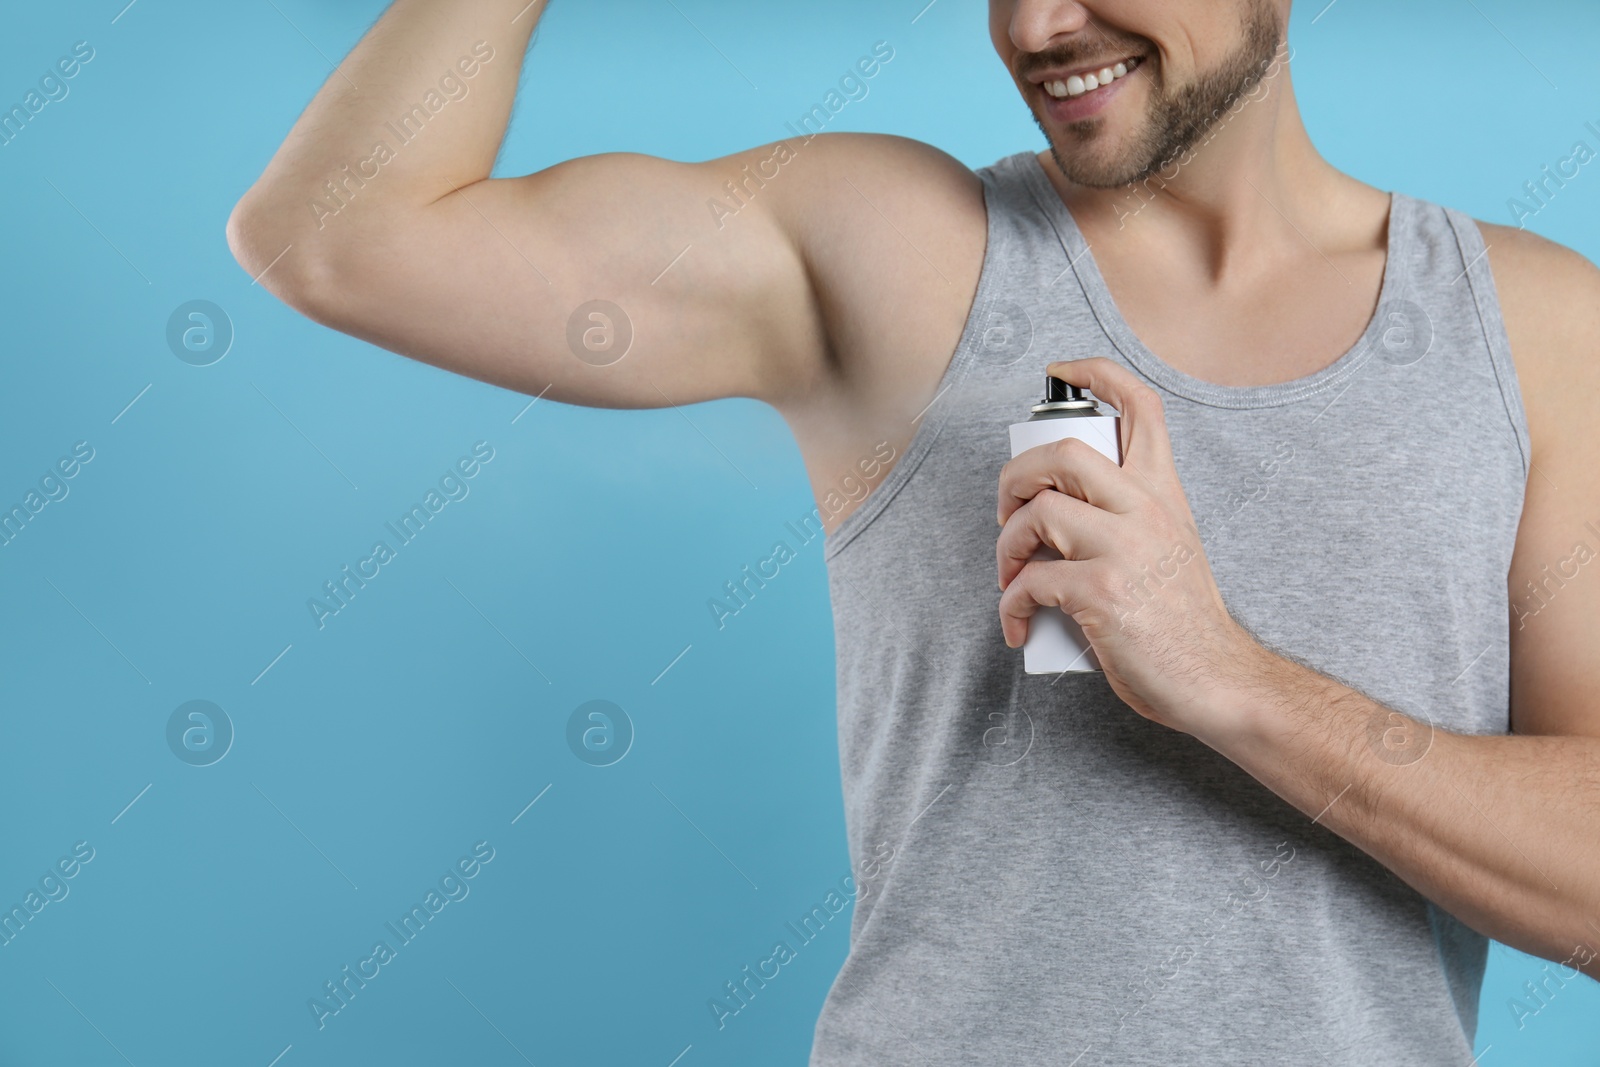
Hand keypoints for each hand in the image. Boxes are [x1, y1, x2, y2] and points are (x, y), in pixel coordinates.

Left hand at [996, 357, 1265, 737]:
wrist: (1217, 679)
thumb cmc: (1184, 623)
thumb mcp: (1171, 547)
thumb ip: (1126, 520)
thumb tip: (1055, 522)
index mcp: (1165, 494)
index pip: (1142, 407)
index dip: (1098, 374)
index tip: (1061, 371)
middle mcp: (1147, 510)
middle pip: (1064, 452)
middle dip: (1015, 475)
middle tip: (1007, 511)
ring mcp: (1124, 548)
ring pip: (1038, 513)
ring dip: (1006, 546)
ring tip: (1009, 576)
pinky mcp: (1101, 591)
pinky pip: (1030, 581)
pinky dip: (1010, 604)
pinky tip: (1019, 624)